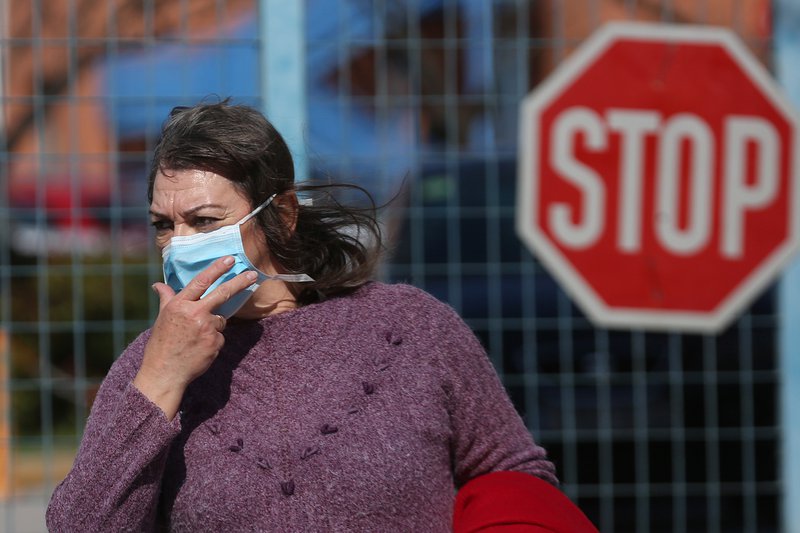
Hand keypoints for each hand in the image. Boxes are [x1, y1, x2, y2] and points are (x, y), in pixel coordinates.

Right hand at [133, 256, 257, 418]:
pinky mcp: (215, 342)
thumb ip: (167, 299)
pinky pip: (220, 336)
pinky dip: (213, 340)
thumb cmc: (162, 344)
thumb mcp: (162, 318)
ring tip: (195, 338)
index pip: (201, 281)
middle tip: (253, 275)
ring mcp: (206, 328)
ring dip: (214, 326)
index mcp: (179, 305)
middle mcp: (194, 313)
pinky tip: (200, 348)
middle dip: (240, 282)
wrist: (165, 372)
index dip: (217, 268)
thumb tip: (158, 284)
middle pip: (222, 293)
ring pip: (220, 319)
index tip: (230, 259)